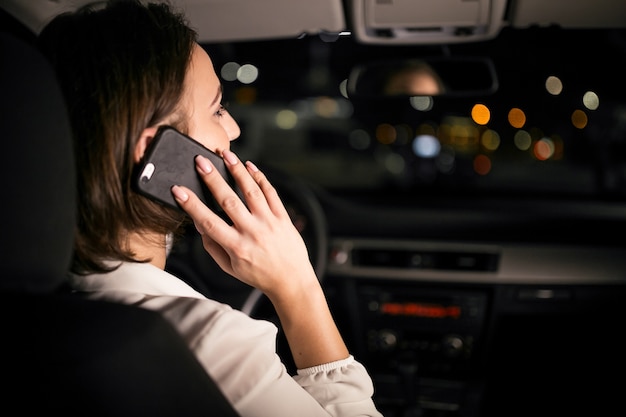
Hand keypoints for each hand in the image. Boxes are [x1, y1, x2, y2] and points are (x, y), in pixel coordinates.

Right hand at [172, 149, 348, 367]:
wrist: (291, 280)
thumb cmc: (258, 274)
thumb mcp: (230, 267)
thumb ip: (212, 246)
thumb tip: (198, 223)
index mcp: (236, 247)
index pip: (209, 222)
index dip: (192, 205)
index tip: (179, 190)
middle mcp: (253, 233)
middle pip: (229, 201)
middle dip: (213, 179)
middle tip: (200, 161)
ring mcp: (270, 223)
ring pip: (252, 192)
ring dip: (237, 171)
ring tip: (226, 154)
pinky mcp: (283, 217)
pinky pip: (271, 193)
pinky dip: (260, 177)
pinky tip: (249, 166)